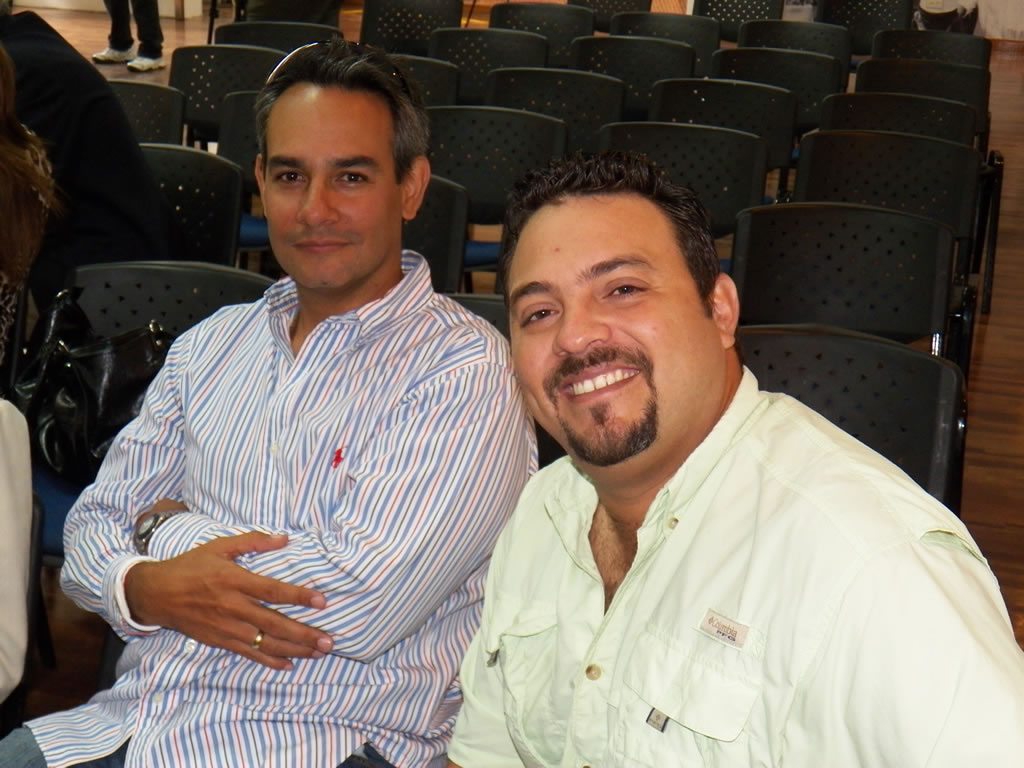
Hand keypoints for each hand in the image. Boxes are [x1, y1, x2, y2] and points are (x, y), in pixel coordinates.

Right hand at [124, 531, 332, 669]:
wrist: (156, 593)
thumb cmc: (191, 565)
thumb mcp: (220, 546)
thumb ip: (253, 541)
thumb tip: (284, 538)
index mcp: (234, 580)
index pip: (273, 591)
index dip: (299, 597)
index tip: (322, 602)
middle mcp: (232, 607)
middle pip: (274, 623)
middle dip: (304, 634)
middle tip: (329, 641)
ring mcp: (226, 627)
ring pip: (265, 642)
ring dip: (294, 649)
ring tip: (318, 653)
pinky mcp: (219, 640)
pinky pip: (249, 653)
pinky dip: (270, 660)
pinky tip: (290, 664)